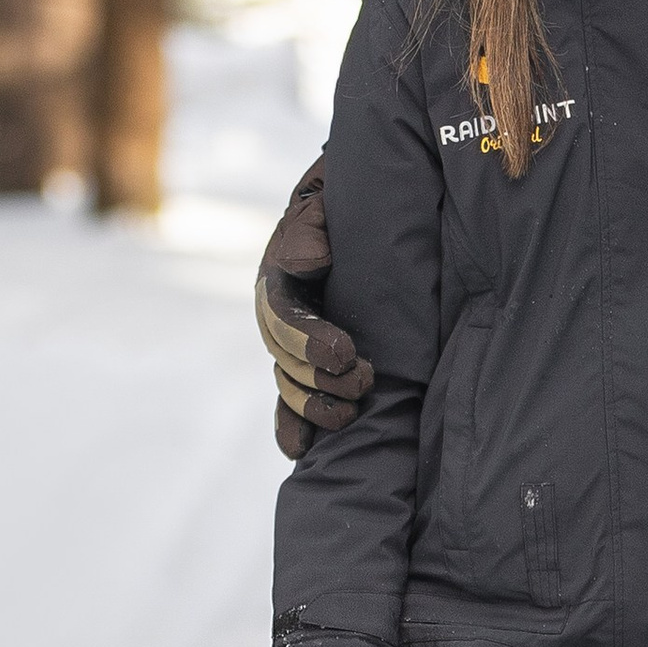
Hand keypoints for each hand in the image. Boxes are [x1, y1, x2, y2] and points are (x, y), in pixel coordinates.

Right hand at [255, 156, 375, 460]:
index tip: (345, 354)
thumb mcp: (329, 196)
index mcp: (280, 273)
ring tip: (350, 413)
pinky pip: (290, 399)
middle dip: (318, 377)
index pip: (283, 316)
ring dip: (312, 405)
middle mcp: (279, 310)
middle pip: (283, 357)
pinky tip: (302, 451)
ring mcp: (292, 338)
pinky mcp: (309, 361)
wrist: (368, 204)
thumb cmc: (350, 199)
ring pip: (286, 382)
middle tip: (362, 380)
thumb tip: (309, 262)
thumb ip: (314, 221)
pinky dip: (293, 426)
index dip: (309, 341)